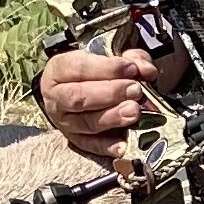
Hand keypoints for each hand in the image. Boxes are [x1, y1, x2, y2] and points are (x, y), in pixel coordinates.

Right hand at [36, 46, 158, 161]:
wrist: (76, 88)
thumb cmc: (95, 70)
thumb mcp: (110, 57)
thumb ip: (130, 59)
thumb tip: (146, 70)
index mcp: (59, 69)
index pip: (79, 68)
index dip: (107, 68)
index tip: (131, 69)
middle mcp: (56, 96)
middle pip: (78, 97)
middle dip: (110, 93)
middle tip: (135, 90)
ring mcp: (64, 121)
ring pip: (85, 122)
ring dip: (111, 118)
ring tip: (134, 111)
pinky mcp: (74, 140)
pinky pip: (89, 145)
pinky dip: (107, 146)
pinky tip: (123, 144)